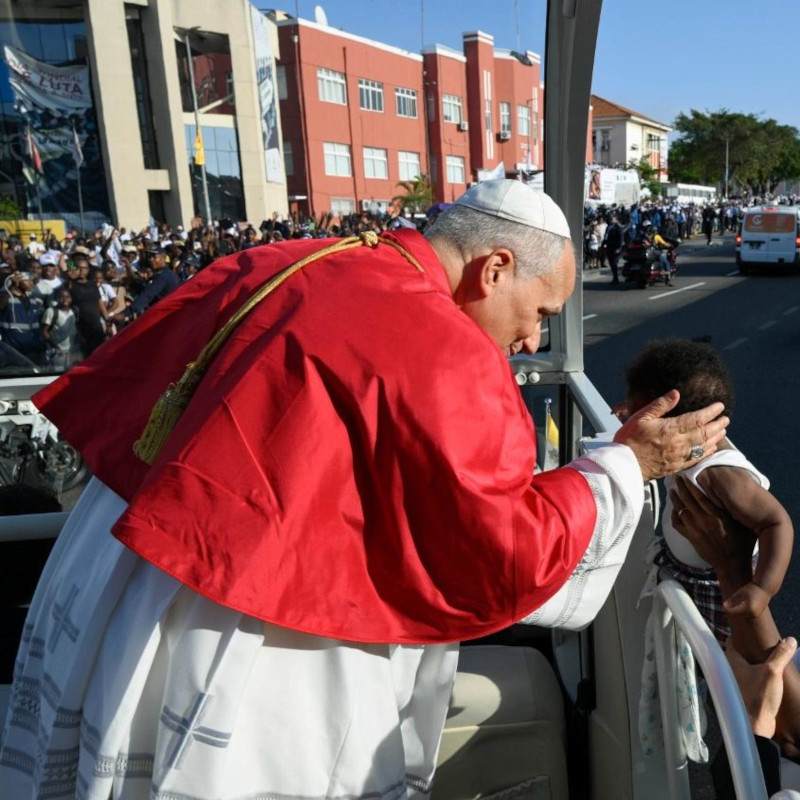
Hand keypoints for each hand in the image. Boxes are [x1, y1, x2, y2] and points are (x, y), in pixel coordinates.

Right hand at [613, 390, 728, 481]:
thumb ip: (660, 405)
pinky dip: (707, 452)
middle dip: (717, 424)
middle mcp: (679, 443)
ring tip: (723, 430)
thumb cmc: (629, 439)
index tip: (719, 406)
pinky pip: (697, 458)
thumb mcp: (640, 417)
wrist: (624, 465)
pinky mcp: (677, 466)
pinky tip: (711, 448)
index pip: (697, 419)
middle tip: (726, 418)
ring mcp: (679, 456)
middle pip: (705, 433)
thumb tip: (676, 393)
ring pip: (704, 446)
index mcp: (671, 429)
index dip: (711, 412)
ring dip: (716, 437)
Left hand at [670, 476, 755, 574]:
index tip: (687, 476)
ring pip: (680, 510)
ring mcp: (695, 529)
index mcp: (718, 516)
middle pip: (688, 500)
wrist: (731, 565)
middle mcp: (704, 520)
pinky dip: (673, 515)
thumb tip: (734, 495)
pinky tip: (673, 509)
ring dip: (675, 499)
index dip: (692, 485)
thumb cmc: (742, 544)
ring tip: (672, 490)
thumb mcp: (744, 525)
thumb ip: (737, 511)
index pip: (701, 496)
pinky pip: (677, 524)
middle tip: (676, 478)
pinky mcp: (690, 537)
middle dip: (681, 487)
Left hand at [725, 583, 771, 617]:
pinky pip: (746, 613)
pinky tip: (742, 602)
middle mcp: (753, 615)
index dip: (727, 607)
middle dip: (733, 608)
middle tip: (730, 601)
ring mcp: (756, 615)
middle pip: (737, 613)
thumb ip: (732, 600)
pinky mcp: (757, 614)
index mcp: (749, 610)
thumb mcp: (741, 593)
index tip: (724, 602)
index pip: (733, 612)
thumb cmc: (752, 588)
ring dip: (737, 609)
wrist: (765, 588)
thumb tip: (724, 606)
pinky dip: (742, 609)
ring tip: (738, 600)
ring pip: (741, 614)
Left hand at [727, 636, 796, 737]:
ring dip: (758, 663)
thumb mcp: (773, 672)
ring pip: (747, 666)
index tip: (751, 629)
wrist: (757, 727)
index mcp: (732, 661)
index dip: (741, 634)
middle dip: (752, 648)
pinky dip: (761, 675)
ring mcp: (739, 682)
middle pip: (740, 653)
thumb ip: (780, 655)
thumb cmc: (759, 697)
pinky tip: (774, 677)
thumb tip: (791, 640)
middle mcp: (732, 670)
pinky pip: (753, 679)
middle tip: (767, 643)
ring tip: (773, 658)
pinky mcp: (747, 693)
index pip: (732, 641)